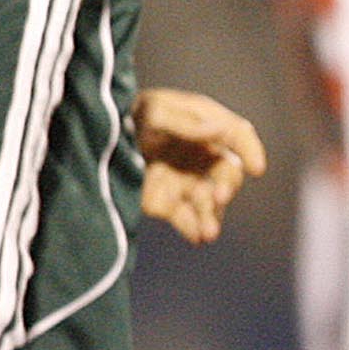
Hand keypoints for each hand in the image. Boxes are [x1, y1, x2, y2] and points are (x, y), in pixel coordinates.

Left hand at [134, 88, 266, 243]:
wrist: (92, 143)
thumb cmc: (126, 116)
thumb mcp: (152, 111)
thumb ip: (186, 122)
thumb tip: (221, 130)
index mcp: (204, 125)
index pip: (237, 135)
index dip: (251, 150)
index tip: (256, 168)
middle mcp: (202, 155)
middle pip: (226, 173)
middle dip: (226, 187)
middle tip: (218, 197)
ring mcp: (187, 180)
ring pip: (210, 202)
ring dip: (213, 216)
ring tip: (209, 232)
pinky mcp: (168, 203)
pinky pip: (187, 220)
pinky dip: (194, 229)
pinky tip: (198, 238)